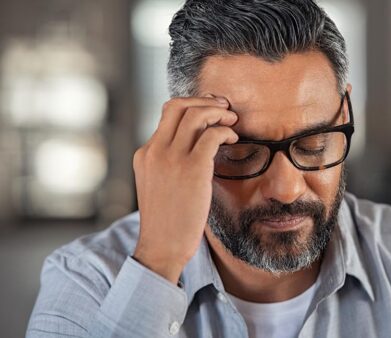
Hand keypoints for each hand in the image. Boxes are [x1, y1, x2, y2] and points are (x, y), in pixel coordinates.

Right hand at [132, 96, 237, 282]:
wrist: (162, 247)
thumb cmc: (168, 221)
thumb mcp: (159, 185)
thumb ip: (170, 164)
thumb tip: (198, 147)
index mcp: (145, 154)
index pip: (167, 114)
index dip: (193, 105)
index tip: (211, 110)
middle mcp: (154, 150)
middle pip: (178, 105)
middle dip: (205, 101)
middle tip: (225, 109)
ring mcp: (171, 158)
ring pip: (196, 114)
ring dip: (219, 113)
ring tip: (233, 122)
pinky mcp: (192, 168)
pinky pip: (212, 135)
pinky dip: (226, 131)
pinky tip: (234, 140)